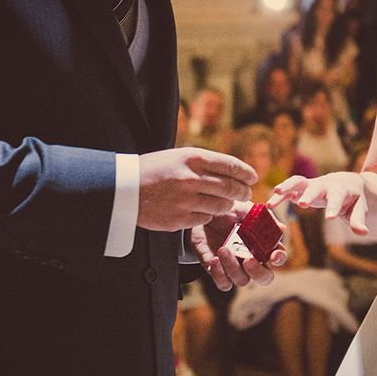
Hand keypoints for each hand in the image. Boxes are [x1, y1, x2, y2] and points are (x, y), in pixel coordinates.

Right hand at [138, 147, 256, 231]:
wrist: (123, 189)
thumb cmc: (153, 170)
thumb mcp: (178, 157)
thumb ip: (204, 163)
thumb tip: (234, 172)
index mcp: (192, 158)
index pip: (230, 165)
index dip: (246, 173)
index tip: (252, 177)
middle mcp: (190, 178)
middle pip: (231, 187)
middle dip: (243, 192)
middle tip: (246, 194)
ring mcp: (185, 200)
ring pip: (221, 206)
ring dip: (226, 205)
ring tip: (223, 203)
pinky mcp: (179, 219)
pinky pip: (204, 219)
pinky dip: (206, 216)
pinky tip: (200, 211)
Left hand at [189, 201, 287, 290]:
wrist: (203, 214)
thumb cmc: (227, 211)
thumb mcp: (244, 208)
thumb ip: (261, 218)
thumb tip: (281, 228)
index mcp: (263, 245)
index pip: (278, 257)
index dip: (279, 259)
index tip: (274, 256)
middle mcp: (252, 259)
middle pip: (264, 278)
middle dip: (258, 272)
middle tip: (248, 260)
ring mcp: (235, 267)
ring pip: (242, 280)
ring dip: (233, 268)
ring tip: (223, 248)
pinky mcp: (217, 271)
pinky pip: (223, 283)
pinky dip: (219, 275)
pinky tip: (214, 259)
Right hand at [268, 173, 368, 235]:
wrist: (346, 182)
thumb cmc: (353, 199)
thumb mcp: (359, 209)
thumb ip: (358, 221)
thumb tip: (363, 233)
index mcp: (340, 190)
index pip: (338, 198)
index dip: (334, 207)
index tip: (330, 218)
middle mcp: (324, 185)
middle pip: (316, 187)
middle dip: (309, 195)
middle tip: (302, 204)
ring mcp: (311, 184)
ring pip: (297, 182)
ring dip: (286, 188)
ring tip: (274, 197)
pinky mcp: (301, 188)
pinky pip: (288, 188)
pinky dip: (279, 194)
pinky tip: (269, 205)